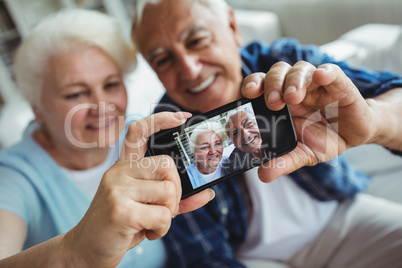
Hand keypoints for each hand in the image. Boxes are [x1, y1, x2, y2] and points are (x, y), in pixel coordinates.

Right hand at [63, 112, 212, 266]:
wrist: (85, 250)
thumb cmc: (120, 227)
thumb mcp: (148, 208)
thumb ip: (175, 198)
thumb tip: (207, 193)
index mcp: (124, 167)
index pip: (139, 132)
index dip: (161, 119)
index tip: (181, 117)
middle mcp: (118, 172)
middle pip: (167, 165)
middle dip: (174, 191)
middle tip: (162, 209)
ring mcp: (117, 188)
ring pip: (168, 190)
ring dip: (167, 214)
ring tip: (150, 223)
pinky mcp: (120, 210)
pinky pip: (162, 215)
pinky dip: (161, 229)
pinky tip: (146, 233)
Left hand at [242, 61, 376, 181]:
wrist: (354, 135)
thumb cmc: (324, 139)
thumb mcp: (303, 154)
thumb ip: (284, 161)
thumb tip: (263, 175)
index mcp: (280, 101)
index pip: (261, 84)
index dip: (253, 84)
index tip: (248, 94)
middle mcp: (295, 88)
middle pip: (278, 73)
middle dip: (272, 85)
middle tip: (273, 103)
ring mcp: (316, 85)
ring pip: (300, 69)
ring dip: (294, 81)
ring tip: (293, 97)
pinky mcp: (340, 84)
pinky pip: (331, 71)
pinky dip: (326, 72)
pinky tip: (321, 76)